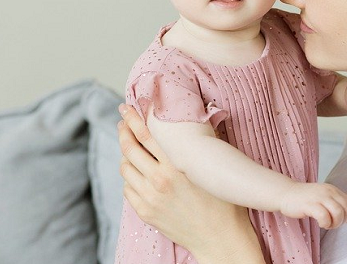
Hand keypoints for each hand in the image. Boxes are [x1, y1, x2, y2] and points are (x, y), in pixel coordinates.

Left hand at [117, 104, 264, 263]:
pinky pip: (128, 189)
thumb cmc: (224, 201)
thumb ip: (203, 143)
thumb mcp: (214, 167)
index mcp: (177, 165)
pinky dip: (130, 178)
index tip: (127, 108)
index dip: (133, 118)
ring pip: (125, 168)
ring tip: (131, 148)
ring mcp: (149, 198)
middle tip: (122, 122)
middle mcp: (159, 180)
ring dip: (126, 155)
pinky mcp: (145, 212)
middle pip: (129, 148)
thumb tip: (195, 118)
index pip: (146, 134)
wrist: (220, 238)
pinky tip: (138, 174)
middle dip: (123, 131)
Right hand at [279, 181, 346, 228]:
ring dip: (334, 223)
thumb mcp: (323, 198)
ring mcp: (319, 197)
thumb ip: (335, 205)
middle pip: (346, 209)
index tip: (337, 220)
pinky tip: (319, 223)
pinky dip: (325, 223)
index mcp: (332, 189)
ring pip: (338, 212)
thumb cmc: (304, 198)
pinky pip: (324, 216)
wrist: (285, 193)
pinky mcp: (310, 204)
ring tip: (326, 224)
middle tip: (331, 224)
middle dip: (341, 221)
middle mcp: (328, 191)